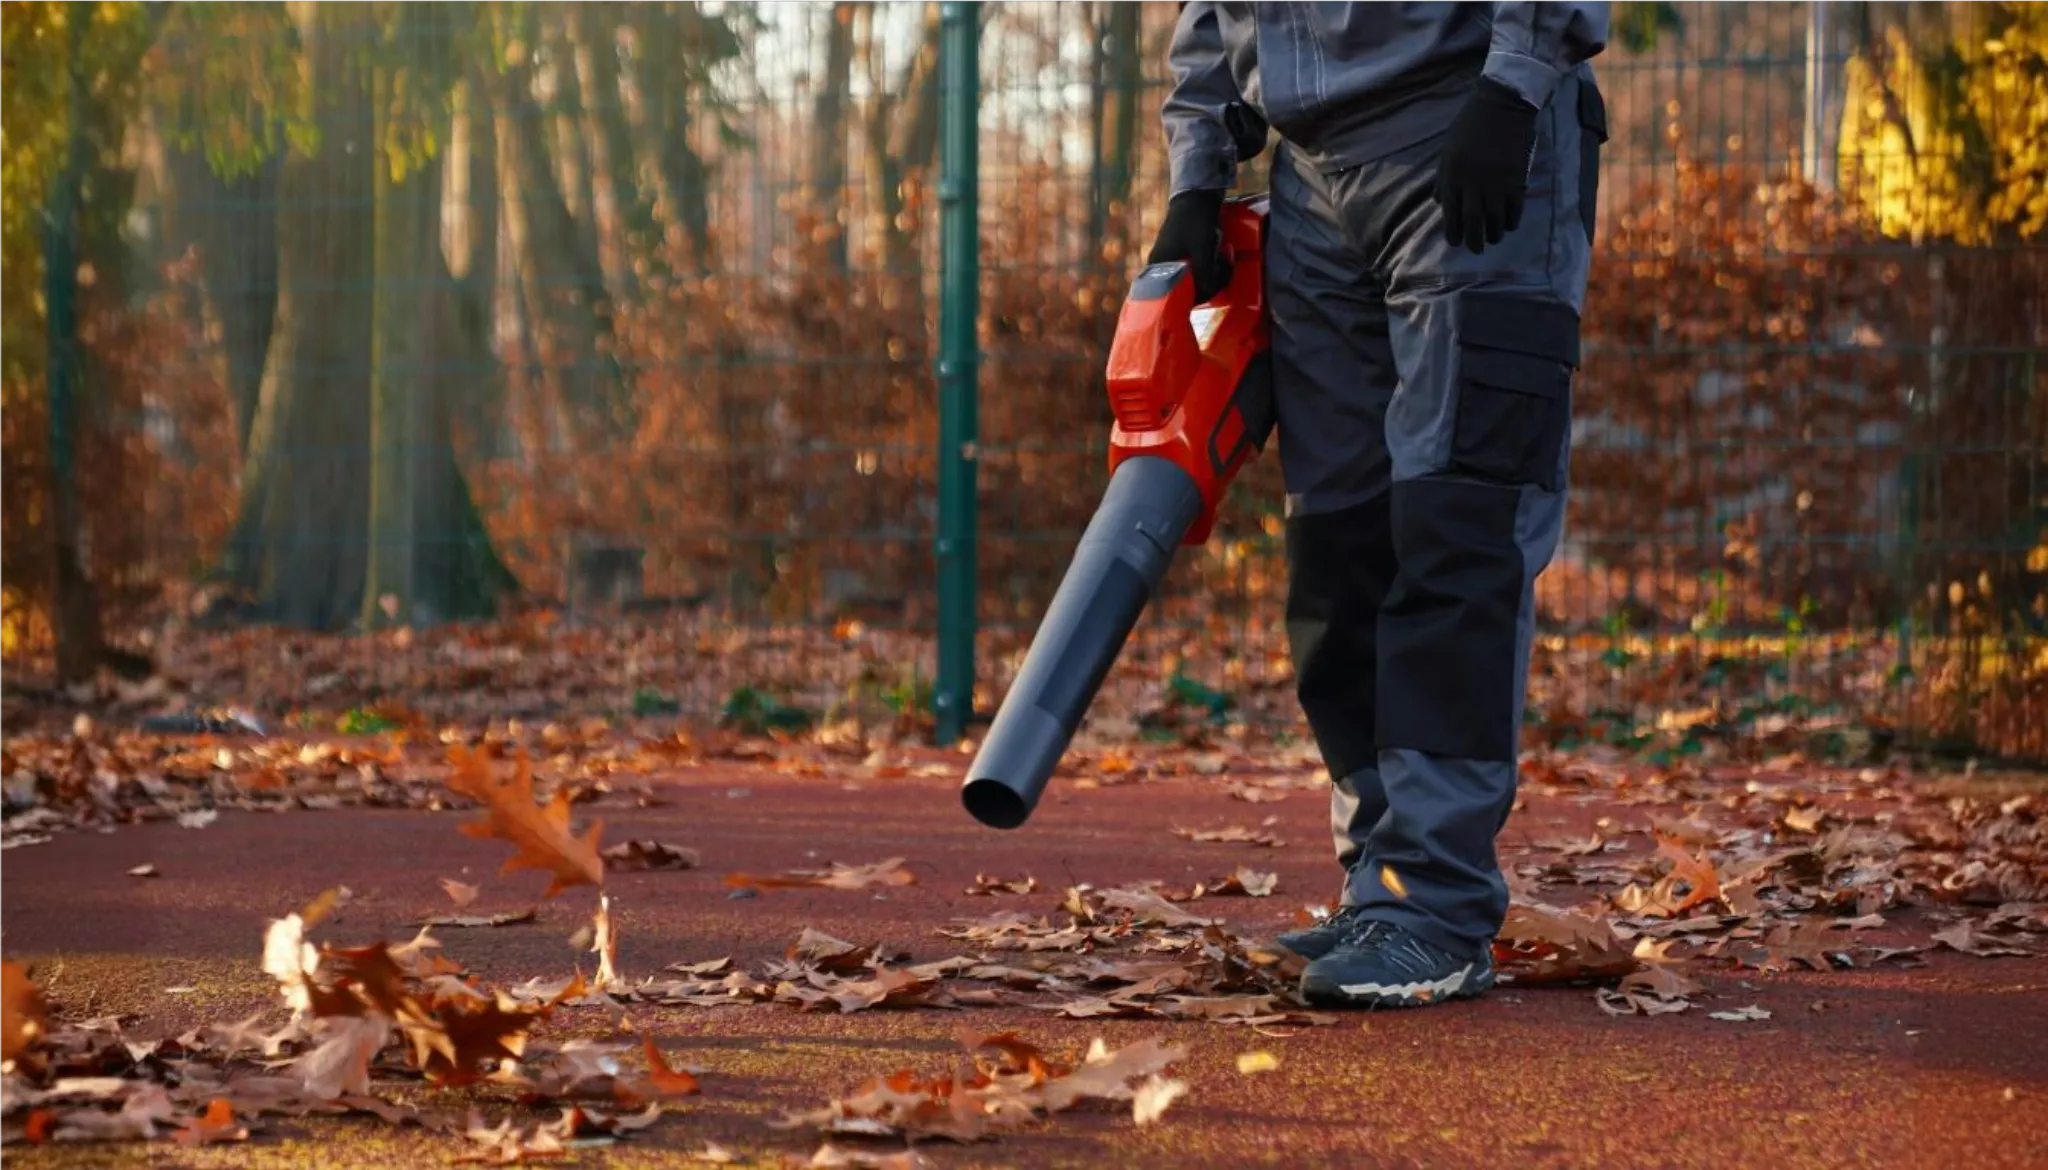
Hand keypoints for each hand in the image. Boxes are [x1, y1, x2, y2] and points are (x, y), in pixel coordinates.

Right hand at [1147, 189, 1229, 301]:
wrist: (1196, 194)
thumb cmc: (1195, 221)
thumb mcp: (1202, 250)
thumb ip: (1205, 275)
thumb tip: (1208, 293)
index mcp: (1158, 268)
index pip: (1178, 295)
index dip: (1200, 293)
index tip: (1216, 283)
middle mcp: (1161, 266)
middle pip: (1187, 287)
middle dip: (1209, 281)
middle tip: (1223, 267)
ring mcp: (1170, 258)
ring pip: (1194, 278)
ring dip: (1211, 272)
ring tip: (1222, 258)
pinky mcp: (1180, 252)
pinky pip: (1196, 267)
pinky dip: (1208, 264)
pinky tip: (1218, 254)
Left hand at [1433, 79, 1540, 253]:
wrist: (1502, 104)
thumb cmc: (1470, 126)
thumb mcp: (1448, 149)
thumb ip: (1444, 177)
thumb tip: (1441, 202)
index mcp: (1453, 174)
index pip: (1451, 213)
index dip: (1453, 232)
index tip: (1455, 242)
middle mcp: (1473, 181)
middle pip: (1473, 221)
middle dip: (1473, 240)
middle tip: (1476, 249)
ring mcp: (1496, 180)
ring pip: (1495, 218)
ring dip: (1494, 233)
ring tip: (1493, 238)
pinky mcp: (1516, 177)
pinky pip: (1515, 207)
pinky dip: (1511, 220)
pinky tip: (1509, 225)